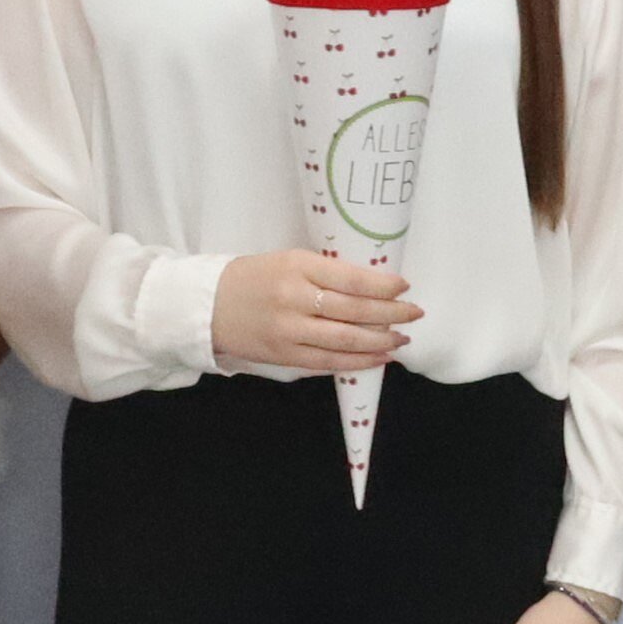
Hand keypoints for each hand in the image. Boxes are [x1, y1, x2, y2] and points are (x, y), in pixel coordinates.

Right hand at [215, 250, 417, 374]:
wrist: (207, 304)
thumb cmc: (254, 278)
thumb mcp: (288, 261)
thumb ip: (325, 272)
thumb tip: (373, 287)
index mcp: (297, 266)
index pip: (351, 278)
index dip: (383, 286)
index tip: (404, 286)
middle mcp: (294, 298)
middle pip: (354, 310)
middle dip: (391, 313)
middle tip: (414, 313)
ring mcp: (289, 330)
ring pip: (346, 340)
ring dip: (381, 340)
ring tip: (402, 337)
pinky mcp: (285, 355)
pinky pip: (329, 362)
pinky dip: (359, 361)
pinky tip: (380, 357)